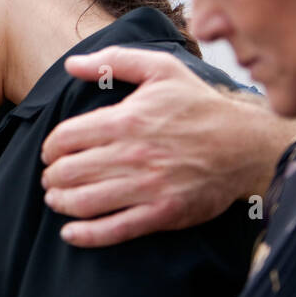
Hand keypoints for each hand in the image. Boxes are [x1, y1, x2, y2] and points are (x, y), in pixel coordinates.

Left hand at [39, 46, 278, 246]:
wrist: (246, 144)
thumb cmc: (200, 105)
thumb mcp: (161, 69)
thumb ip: (114, 61)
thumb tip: (71, 64)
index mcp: (126, 120)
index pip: (66, 137)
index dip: (50, 148)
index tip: (50, 153)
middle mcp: (132, 154)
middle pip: (69, 171)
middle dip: (51, 176)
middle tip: (51, 178)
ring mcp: (147, 186)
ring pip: (85, 201)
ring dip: (60, 202)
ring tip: (56, 199)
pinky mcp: (163, 213)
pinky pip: (115, 229)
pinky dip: (86, 235)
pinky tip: (71, 233)